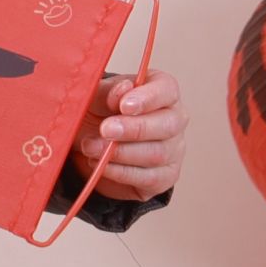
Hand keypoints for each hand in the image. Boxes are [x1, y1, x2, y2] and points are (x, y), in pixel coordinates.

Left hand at [67, 69, 185, 201]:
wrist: (91, 144)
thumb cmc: (99, 112)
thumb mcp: (96, 96)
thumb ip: (109, 91)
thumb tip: (124, 88)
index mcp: (162, 92)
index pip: (167, 89)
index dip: (147, 98)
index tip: (123, 106)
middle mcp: (174, 119)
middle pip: (168, 125)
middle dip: (134, 129)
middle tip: (105, 130)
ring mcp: (173, 150)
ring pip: (157, 153)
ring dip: (120, 152)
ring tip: (91, 147)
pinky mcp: (165, 176)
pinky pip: (149, 178)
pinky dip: (121, 172)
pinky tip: (101, 164)